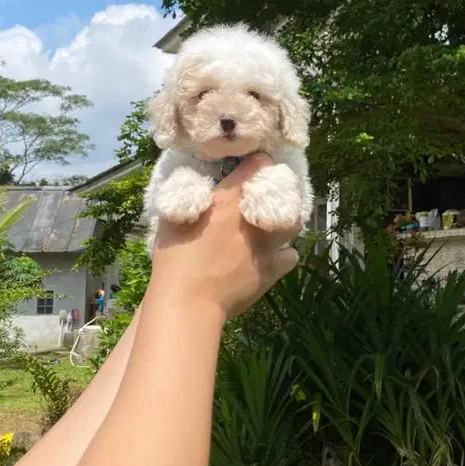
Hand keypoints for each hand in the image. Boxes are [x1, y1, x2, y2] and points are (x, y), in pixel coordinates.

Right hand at [151, 154, 298, 317]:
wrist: (189, 302)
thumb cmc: (174, 259)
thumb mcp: (172, 219)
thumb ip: (186, 197)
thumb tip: (191, 184)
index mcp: (228, 200)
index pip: (256, 166)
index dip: (258, 163)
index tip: (257, 164)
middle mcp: (252, 218)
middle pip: (284, 193)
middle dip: (280, 191)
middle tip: (268, 198)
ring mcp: (266, 244)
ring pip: (293, 224)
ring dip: (286, 221)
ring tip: (274, 226)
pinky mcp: (272, 270)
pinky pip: (290, 256)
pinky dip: (284, 254)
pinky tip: (274, 257)